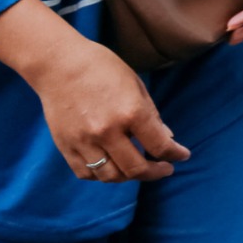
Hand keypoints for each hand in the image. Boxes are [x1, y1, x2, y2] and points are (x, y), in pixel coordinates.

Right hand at [0, 0, 188, 181]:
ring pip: (110, 176)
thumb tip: (167, 138)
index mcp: (131, 113)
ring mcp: (83, 142)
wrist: (59, 65)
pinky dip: (101, 176)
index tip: (183, 156)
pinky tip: (112, 167)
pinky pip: (85, 173)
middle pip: (135, 169)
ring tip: (138, 169)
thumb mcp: (136, 86)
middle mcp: (107, 132)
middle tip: (164, 169)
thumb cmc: (102, 69)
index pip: (160, 146)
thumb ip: (152, 116)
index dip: (176, 155)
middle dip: (155, 172)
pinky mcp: (65, 147)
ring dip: (129, 177)